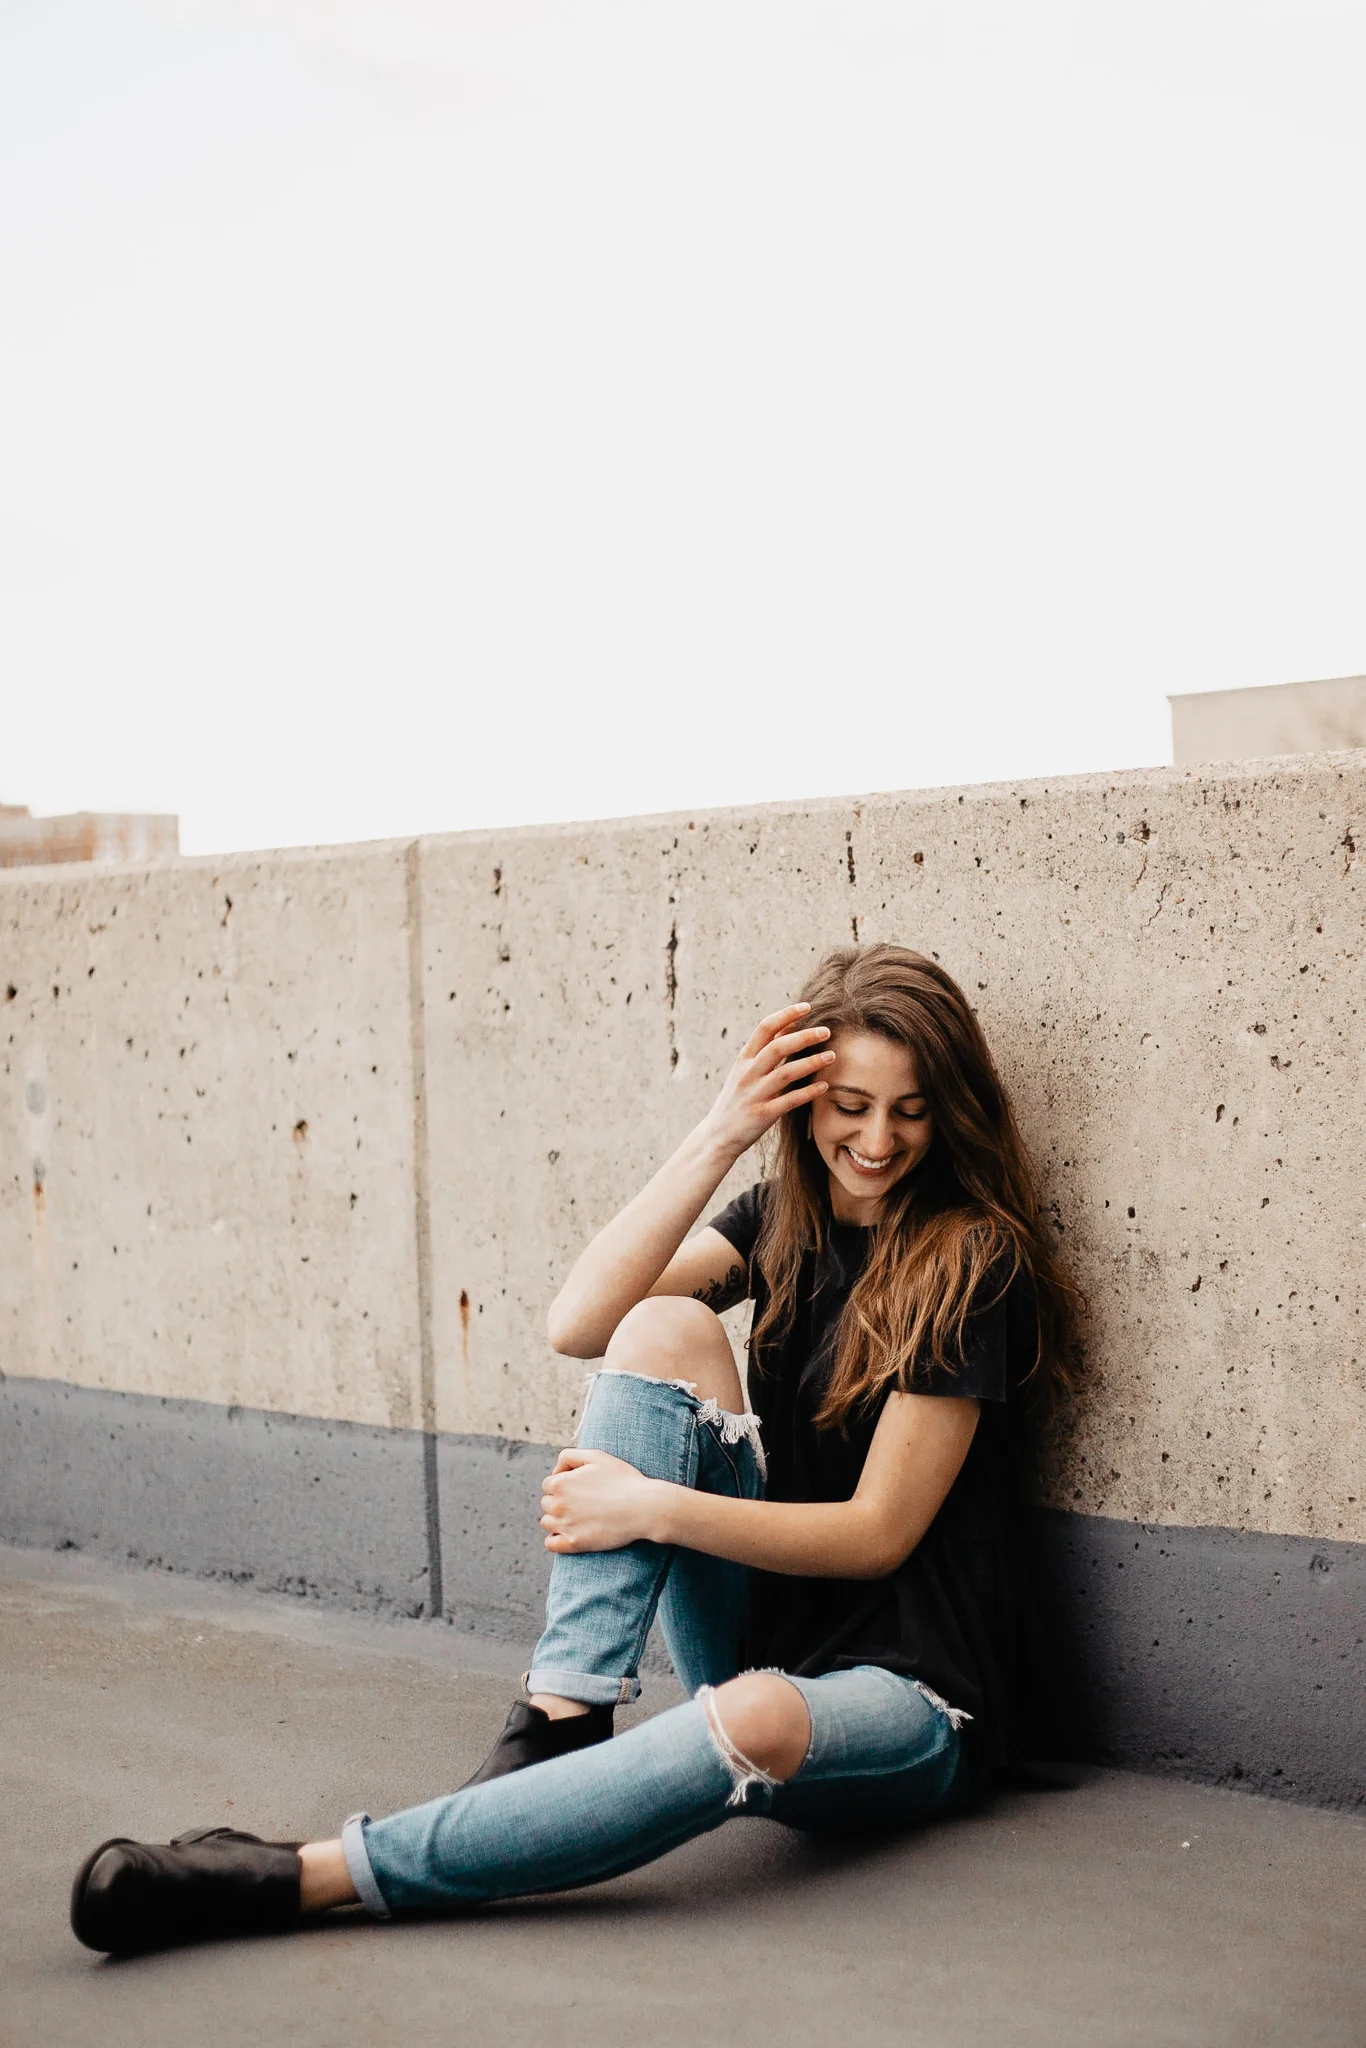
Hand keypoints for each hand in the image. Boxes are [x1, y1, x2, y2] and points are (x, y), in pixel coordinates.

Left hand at [540, 1447, 663, 1552]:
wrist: (643, 1507)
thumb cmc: (622, 1479)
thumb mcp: (596, 1456)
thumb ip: (570, 1456)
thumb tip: (556, 1471)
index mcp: (560, 1483)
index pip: (548, 1484)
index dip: (564, 1483)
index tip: (580, 1486)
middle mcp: (558, 1505)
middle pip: (546, 1503)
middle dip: (560, 1500)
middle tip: (582, 1501)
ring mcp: (565, 1526)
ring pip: (547, 1523)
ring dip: (557, 1519)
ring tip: (577, 1517)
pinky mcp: (574, 1544)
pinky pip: (551, 1544)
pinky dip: (555, 1539)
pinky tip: (569, 1533)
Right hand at [701, 1002, 835, 1158]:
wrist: (717, 1135)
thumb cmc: (737, 1099)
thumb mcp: (743, 1071)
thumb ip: (764, 1051)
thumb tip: (789, 1025)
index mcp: (743, 1059)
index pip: (765, 1028)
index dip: (786, 1015)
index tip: (807, 1007)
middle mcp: (748, 1073)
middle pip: (778, 1047)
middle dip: (804, 1036)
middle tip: (826, 1031)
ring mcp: (755, 1094)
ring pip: (786, 1073)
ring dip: (811, 1063)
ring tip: (831, 1056)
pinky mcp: (763, 1114)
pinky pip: (790, 1100)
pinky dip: (809, 1092)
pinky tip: (825, 1086)